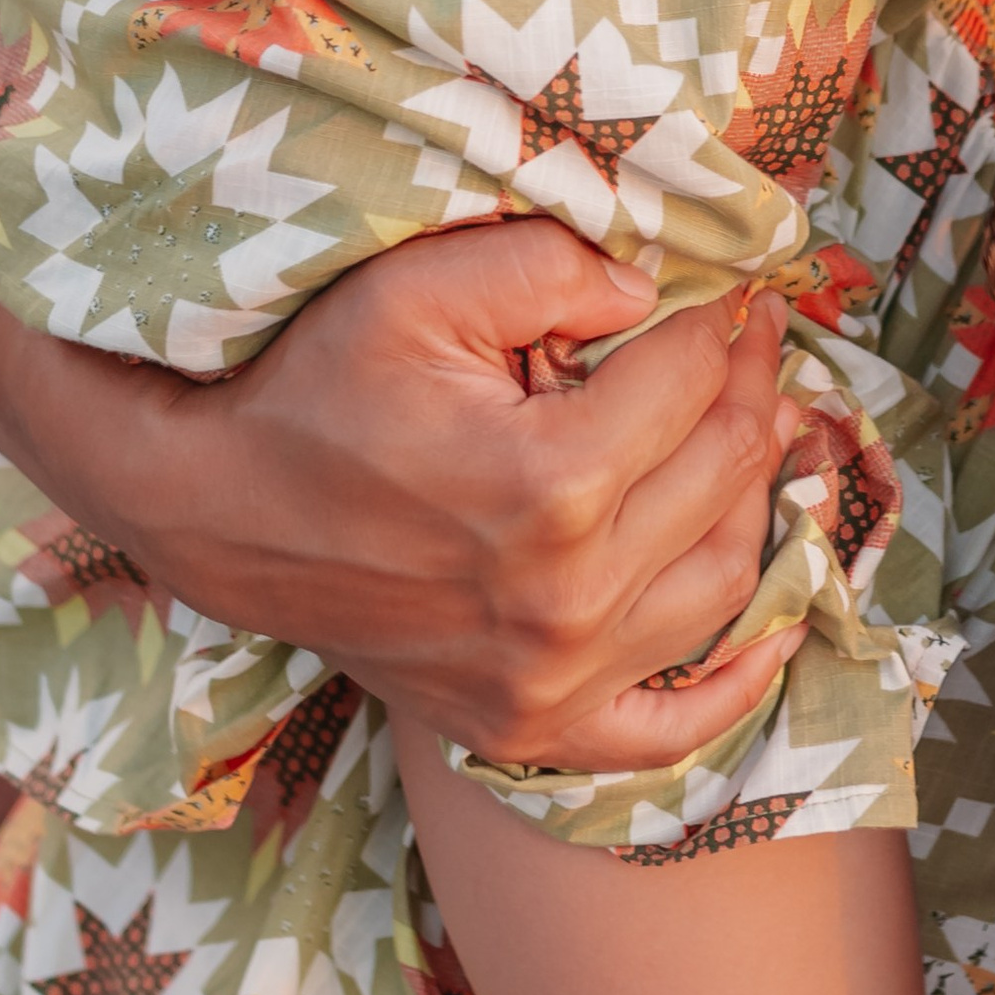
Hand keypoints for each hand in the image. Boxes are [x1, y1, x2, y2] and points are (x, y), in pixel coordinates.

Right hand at [134, 228, 810, 770]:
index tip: (733, 290)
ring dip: (757, 498)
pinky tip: (778, 630)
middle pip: (723, 472)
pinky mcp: (527, 725)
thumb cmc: (313, 388)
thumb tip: (653, 291)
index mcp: (550, 484)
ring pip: (724, 580)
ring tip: (753, 431)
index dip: (723, 323)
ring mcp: (550, 678)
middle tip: (753, 341)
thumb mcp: (417, 289)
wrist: (216, 509)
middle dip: (752, 390)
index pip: (693, 382)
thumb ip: (550, 265)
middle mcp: (566, 598)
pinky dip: (735, 687)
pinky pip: (667, 728)